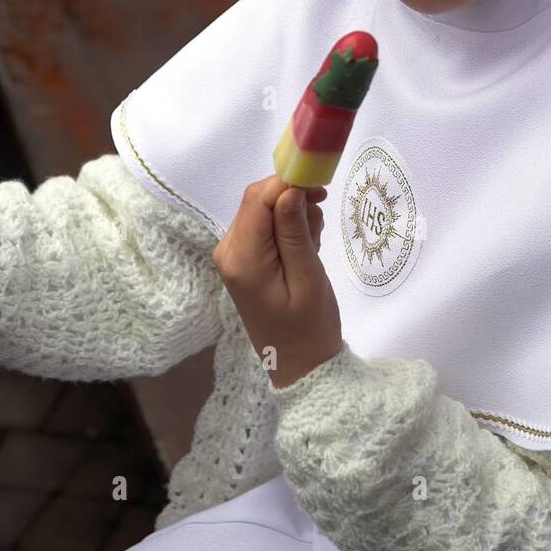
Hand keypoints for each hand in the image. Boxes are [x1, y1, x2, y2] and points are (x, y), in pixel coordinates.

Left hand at [212, 174, 342, 389]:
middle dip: (292, 200)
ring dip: (293, 216)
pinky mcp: (243, 261)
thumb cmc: (309, 327)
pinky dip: (287, 229)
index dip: (288, 184)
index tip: (321, 188)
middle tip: (322, 222)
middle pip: (258, 201)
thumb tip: (288, 190)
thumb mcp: (308, 278)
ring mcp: (233, 257)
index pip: (258, 199)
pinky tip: (304, 249)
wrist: (300, 367)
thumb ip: (294, 232)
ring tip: (314, 244)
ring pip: (263, 211)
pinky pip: (264, 228)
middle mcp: (228, 252)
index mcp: (242, 258)